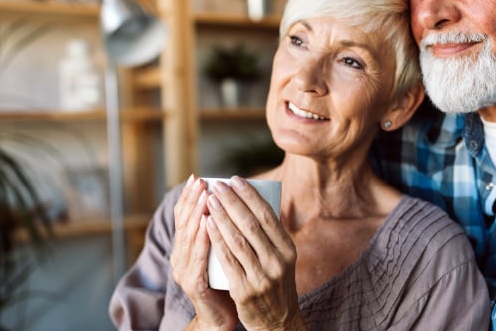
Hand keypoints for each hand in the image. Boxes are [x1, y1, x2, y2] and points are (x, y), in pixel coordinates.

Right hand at [171, 175, 237, 330]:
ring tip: (206, 195)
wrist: (223, 317)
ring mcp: (184, 271)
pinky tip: (207, 224)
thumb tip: (238, 202)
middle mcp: (180, 257)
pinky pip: (198, 259)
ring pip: (189, 238)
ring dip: (197, 214)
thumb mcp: (224, 252)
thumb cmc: (228, 281)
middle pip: (184, 223)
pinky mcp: (194, 285)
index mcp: (186, 248)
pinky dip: (202, 240)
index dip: (188, 196)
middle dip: (193, 200)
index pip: (183, 217)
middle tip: (201, 181)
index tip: (198, 177)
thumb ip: (224, 232)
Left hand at [206, 176, 304, 330]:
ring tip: (209, 200)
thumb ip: (271, 236)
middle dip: (232, 201)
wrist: (277, 323)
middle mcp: (278, 262)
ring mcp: (261, 277)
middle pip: (251, 224)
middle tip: (217, 185)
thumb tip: (254, 201)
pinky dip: (216, 239)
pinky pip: (227, 260)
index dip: (250, 195)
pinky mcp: (245, 290)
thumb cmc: (275, 285)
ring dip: (221, 216)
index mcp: (288, 250)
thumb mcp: (282, 260)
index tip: (235, 179)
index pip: (268, 216)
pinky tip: (207, 224)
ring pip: (238, 240)